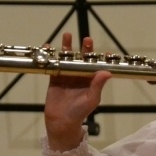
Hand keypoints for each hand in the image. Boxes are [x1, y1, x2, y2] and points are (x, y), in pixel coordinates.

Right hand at [44, 33, 111, 150]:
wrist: (62, 121)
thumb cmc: (80, 111)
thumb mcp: (91, 98)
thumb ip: (98, 85)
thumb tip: (107, 72)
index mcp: (91, 80)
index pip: (97, 66)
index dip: (101, 59)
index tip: (107, 52)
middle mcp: (80, 75)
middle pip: (83, 58)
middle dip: (85, 48)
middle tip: (87, 39)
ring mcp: (67, 75)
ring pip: (67, 58)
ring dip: (67, 47)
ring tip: (68, 35)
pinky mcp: (55, 77)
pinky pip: (54, 64)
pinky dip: (51, 55)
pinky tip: (49, 47)